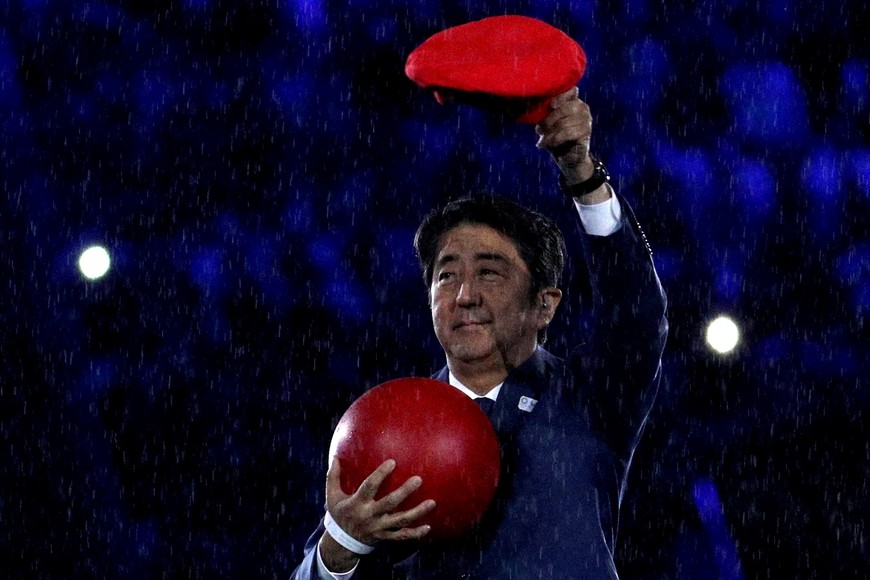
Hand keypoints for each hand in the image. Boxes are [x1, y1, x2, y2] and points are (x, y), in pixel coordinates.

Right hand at [319, 458, 436, 571]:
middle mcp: (369, 516)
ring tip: (432, 503)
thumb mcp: (331, 496)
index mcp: (356, 504)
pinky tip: (428, 527)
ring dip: (417, 512)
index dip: (380, 475)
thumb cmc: (339, 514)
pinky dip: (415, 533)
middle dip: (404, 492)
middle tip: (418, 479)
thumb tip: (334, 456)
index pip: (369, 487)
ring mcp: (378, 528)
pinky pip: (402, 536)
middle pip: (389, 503)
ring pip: (400, 521)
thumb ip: (333, 476)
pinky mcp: (385, 537)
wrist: (342, 543)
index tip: (392, 462)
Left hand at [534, 87, 594, 184]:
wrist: (567, 157)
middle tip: (539, 130)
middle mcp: (582, 108)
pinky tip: (547, 144)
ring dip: (550, 133)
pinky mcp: (586, 132)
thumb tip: (530, 106)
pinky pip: (568, 133)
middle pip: (564, 108)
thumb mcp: (547, 123)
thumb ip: (544, 113)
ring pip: (564, 123)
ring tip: (543, 140)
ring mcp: (586, 120)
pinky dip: (555, 139)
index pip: (571, 90)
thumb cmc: (555, 137)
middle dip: (549, 120)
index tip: (551, 106)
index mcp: (573, 101)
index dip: (560, 96)